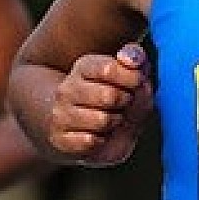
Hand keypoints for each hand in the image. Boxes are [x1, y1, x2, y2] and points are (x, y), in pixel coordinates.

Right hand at [48, 42, 152, 165]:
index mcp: (84, 66)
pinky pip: (90, 142)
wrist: (89, 126)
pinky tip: (100, 135)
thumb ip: (135, 57)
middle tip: (125, 103)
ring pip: (102, 121)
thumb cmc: (116, 93)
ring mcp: (60, 114)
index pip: (108, 69)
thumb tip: (131, 60)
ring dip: (115, 122)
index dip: (132, 78)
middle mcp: (67, 88)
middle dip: (126, 102)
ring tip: (113, 118)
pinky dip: (102, 141)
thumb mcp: (130, 70)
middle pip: (109, 96)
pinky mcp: (60, 139)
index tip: (138, 83)